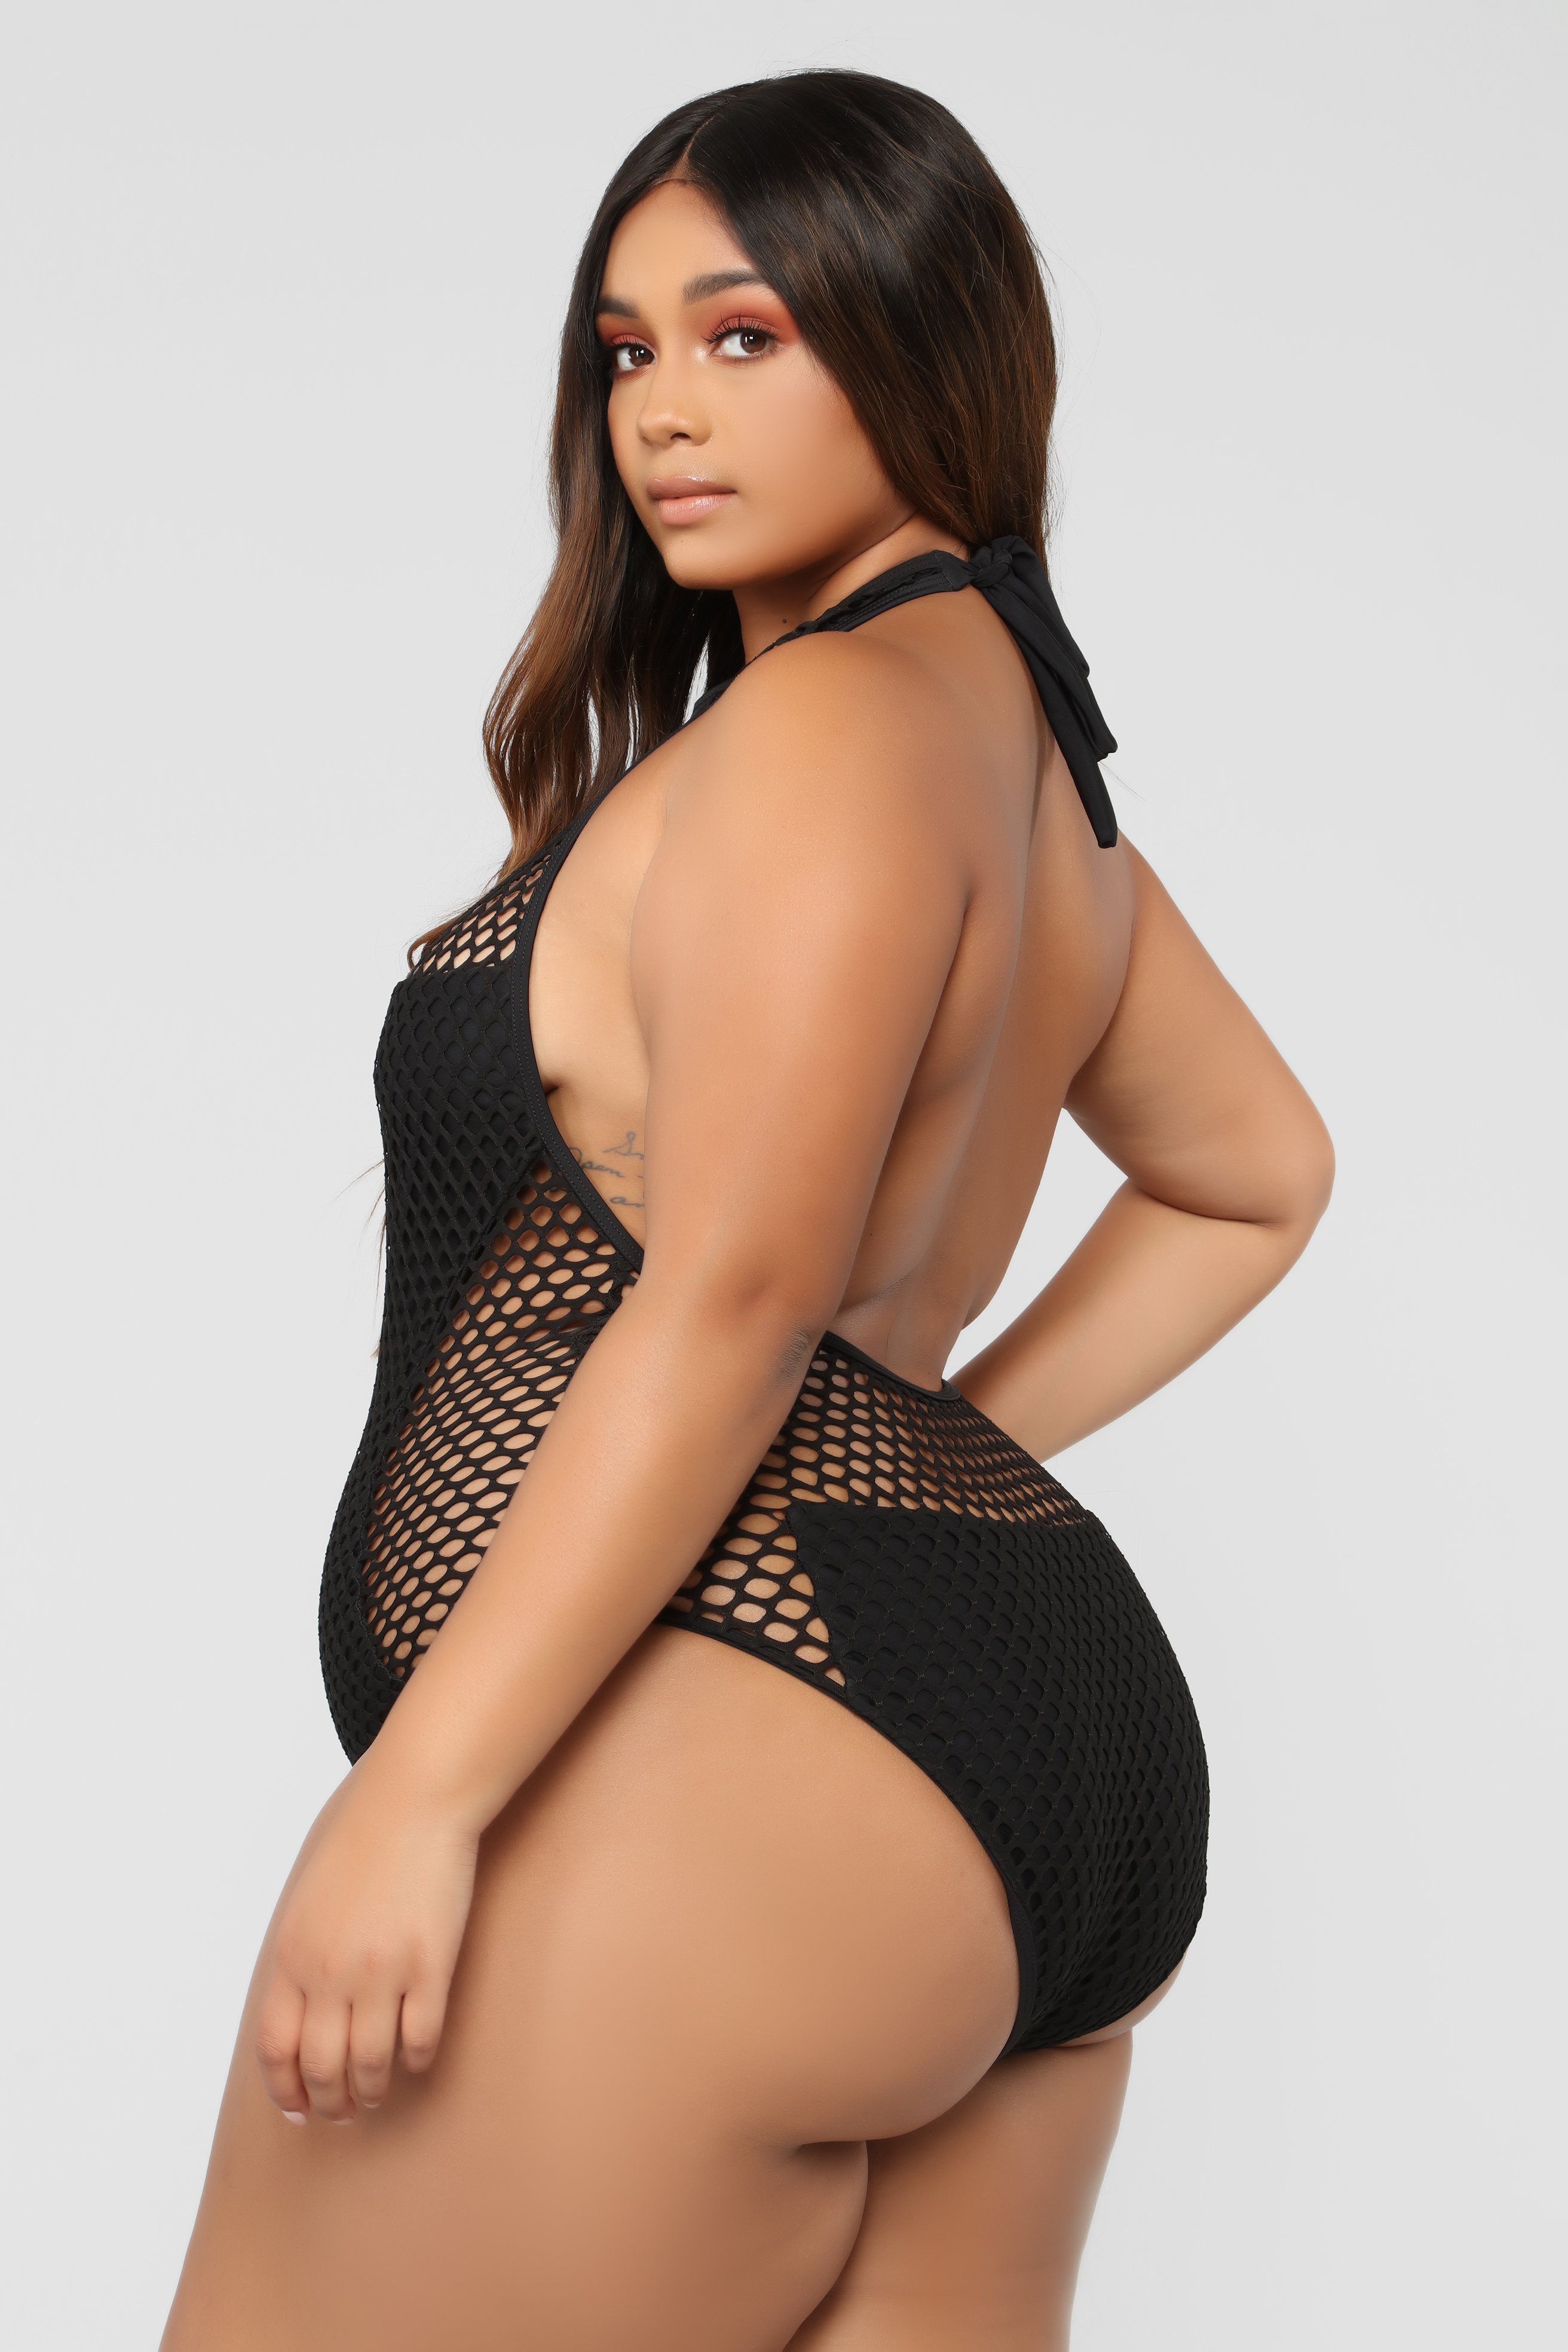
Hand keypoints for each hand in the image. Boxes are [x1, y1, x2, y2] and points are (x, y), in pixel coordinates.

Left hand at [254, 1769, 480, 2123]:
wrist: (413, 1805)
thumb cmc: (361, 1847)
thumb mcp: (306, 1903)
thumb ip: (298, 1960)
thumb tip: (299, 2018)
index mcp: (293, 1956)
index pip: (276, 2047)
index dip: (285, 2089)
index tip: (297, 2110)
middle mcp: (330, 1972)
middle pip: (321, 2065)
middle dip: (329, 2101)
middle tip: (340, 2112)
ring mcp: (381, 1972)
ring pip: (370, 2063)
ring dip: (371, 2090)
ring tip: (375, 2094)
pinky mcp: (430, 1965)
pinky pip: (420, 2036)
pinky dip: (416, 2058)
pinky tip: (416, 2057)